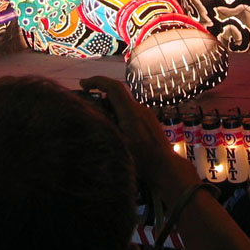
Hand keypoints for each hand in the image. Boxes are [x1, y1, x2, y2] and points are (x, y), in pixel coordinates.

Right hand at [80, 76, 197, 200]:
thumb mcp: (119, 145)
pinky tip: (116, 132)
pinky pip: (130, 112)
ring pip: (123, 105)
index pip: (113, 87)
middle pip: (116, 95)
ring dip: (110, 109)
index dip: (97, 81)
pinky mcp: (149, 120)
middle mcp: (139, 109)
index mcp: (130, 112)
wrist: (166, 167)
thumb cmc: (143, 159)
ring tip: (101, 126)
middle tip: (87, 109)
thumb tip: (92, 114)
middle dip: (100, 99)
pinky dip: (119, 116)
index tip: (83, 84)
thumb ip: (106, 127)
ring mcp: (146, 114)